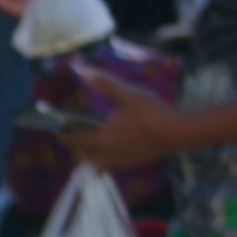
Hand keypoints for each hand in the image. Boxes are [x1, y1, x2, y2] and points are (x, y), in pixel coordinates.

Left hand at [54, 93, 178, 170]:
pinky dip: (110, 159)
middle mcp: (109, 153)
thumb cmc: (152, 112)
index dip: (63, 135)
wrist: (179, 132)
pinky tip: (118, 146)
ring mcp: (123, 161)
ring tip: (96, 142)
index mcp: (103, 137)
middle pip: (85, 156)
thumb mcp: (127, 94)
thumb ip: (104, 83)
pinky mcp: (136, 162)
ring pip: (100, 164)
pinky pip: (116, 165)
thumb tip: (82, 71)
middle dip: (78, 147)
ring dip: (94, 156)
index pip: (75, 140)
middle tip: (78, 135)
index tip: (56, 129)